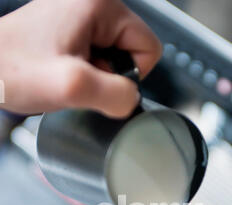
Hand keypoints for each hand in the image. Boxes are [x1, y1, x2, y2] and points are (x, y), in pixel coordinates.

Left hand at [0, 0, 161, 116]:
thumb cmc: (12, 69)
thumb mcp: (73, 87)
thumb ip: (116, 94)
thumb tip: (132, 99)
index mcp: (100, 4)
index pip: (149, 48)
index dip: (129, 76)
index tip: (97, 80)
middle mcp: (92, 3)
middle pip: (132, 53)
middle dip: (109, 76)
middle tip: (78, 78)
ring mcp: (80, 15)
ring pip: (114, 59)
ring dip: (94, 77)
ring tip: (66, 75)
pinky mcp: (70, 29)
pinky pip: (95, 58)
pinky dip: (83, 73)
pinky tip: (61, 73)